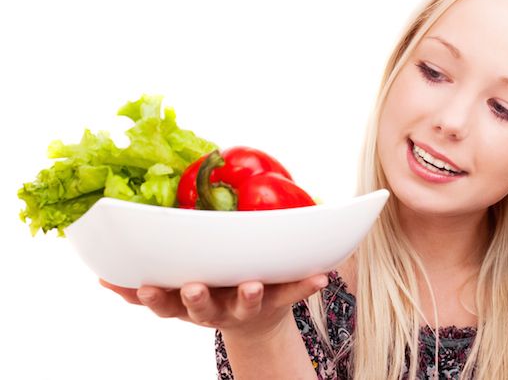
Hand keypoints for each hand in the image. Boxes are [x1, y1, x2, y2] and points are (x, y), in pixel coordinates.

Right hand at [99, 275, 328, 338]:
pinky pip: (294, 293)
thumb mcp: (179, 287)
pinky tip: (321, 276)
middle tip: (193, 287)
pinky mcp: (280, 301)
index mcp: (189, 301)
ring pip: (246, 305)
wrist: (254, 320)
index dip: (152, 297)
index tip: (143, 287)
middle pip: (202, 308)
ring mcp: (248, 307)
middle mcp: (216, 308)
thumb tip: (101, 271)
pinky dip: (306, 285)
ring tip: (253, 285)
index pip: (164, 303)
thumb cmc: (212, 289)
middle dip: (196, 298)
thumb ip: (146, 281)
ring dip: (249, 296)